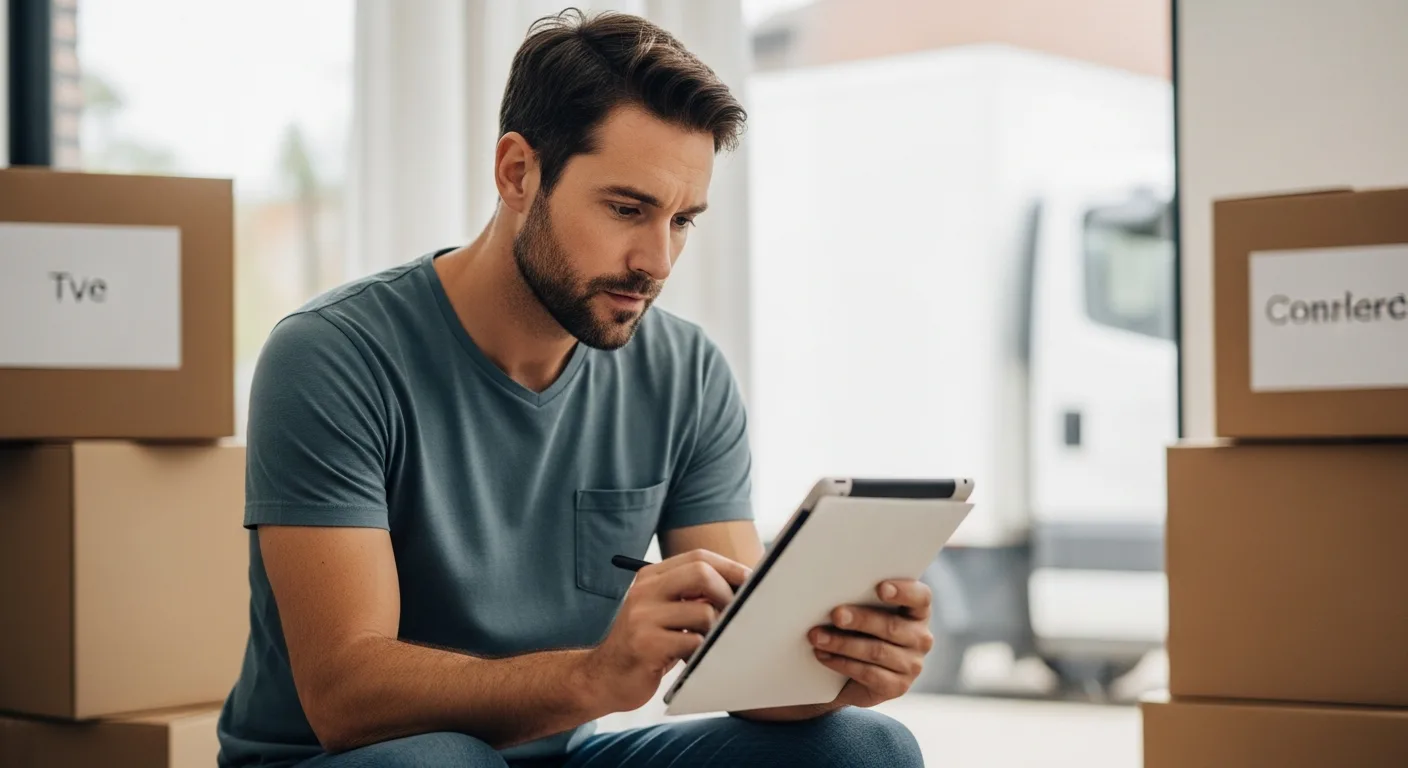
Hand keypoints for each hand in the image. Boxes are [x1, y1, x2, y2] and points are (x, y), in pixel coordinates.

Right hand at [581, 549, 750, 712]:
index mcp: (650, 578)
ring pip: (703, 611)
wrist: (605, 678)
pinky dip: (701, 651)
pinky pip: (694, 642)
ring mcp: (642, 617)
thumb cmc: (646, 645)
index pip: (698, 557)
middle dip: (727, 594)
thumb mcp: (664, 612)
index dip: (730, 567)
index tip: (751, 581)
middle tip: (733, 615)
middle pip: (701, 573)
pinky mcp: (646, 645)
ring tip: (703, 643)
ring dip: (714, 630)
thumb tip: (741, 584)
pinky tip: (690, 658)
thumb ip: (691, 595)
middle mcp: (644, 591)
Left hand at [809, 579, 933, 708]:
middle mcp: (920, 638)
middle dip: (860, 619)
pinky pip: (868, 674)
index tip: (881, 588)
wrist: (851, 675)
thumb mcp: (863, 612)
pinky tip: (824, 656)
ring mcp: (912, 665)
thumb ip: (860, 599)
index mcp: (917, 612)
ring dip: (843, 644)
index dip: (904, 591)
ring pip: (876, 651)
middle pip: (891, 626)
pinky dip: (842, 663)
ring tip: (818, 637)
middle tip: (836, 615)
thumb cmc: (858, 631)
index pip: (920, 598)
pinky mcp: (897, 687)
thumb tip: (831, 591)